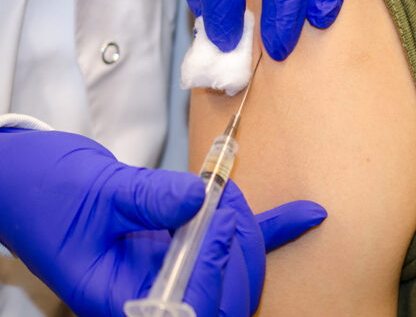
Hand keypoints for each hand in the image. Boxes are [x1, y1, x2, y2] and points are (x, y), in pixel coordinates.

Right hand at [0, 129, 325, 316]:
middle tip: (225, 202)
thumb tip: (201, 198)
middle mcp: (155, 295)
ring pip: (236, 272)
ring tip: (227, 193)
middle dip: (236, 249)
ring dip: (247, 232)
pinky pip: (237, 242)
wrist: (33, 182)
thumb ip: (149, 199)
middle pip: (223, 296)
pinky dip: (276, 227)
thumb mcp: (96, 194)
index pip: (188, 305)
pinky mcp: (187, 246)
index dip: (212, 265)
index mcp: (121, 299)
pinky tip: (310, 214)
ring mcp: (174, 274)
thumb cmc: (48, 192)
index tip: (218, 218)